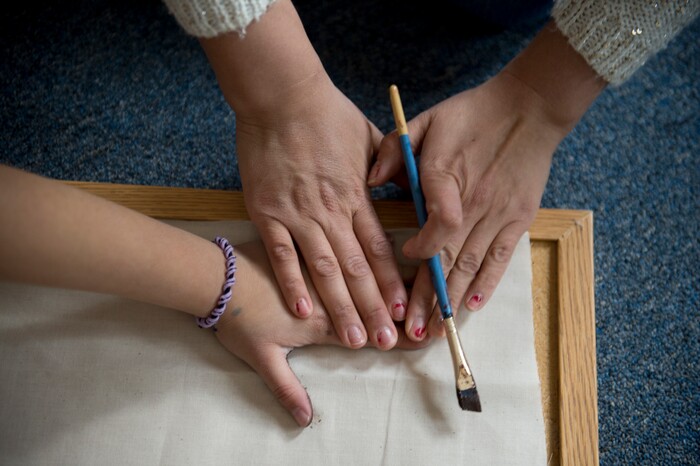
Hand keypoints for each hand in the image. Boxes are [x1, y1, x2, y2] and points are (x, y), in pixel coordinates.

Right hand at [199, 0, 406, 350]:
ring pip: (325, 269)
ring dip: (340, 307)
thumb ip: (390, 168)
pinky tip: (302, 310)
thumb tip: (409, 189)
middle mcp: (331, 211)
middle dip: (373, 308)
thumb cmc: (326, 112)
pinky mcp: (267, 213)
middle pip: (357, 269)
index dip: (392, 282)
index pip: (379, 248)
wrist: (281, 96)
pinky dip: (292, 282)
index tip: (404, 310)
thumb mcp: (370, 136)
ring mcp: (298, 214)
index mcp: (357, 195)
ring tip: (353, 339)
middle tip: (385, 342)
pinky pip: (282, 254)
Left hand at [214, 240, 428, 426]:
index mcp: (320, 321)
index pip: (366, 332)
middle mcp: (328, 292)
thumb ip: (286, 388)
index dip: (394, 337)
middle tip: (434, 310)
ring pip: (367, 271)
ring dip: (395, 280)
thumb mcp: (260, 357)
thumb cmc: (236, 318)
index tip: (422, 339)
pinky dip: (370, 250)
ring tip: (423, 283)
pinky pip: (347, 244)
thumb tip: (304, 419)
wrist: (214, 276)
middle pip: (374, 301)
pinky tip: (388, 247)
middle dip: (406, 310)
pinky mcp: (311, 242)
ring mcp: (321, 264)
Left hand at [372, 73, 559, 337]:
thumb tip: (372, 180)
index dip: (419, 251)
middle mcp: (473, 202)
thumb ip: (397, 148)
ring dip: (453, 300)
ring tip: (437, 331)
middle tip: (412, 332)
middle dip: (427, 297)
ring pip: (471, 265)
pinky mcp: (518, 219)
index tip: (406, 259)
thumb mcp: (426, 120)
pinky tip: (473, 305)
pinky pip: (500, 258)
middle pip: (448, 258)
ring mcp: (498, 214)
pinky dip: (487, 283)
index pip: (435, 226)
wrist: (529, 107)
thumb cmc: (473, 113)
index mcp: (447, 177)